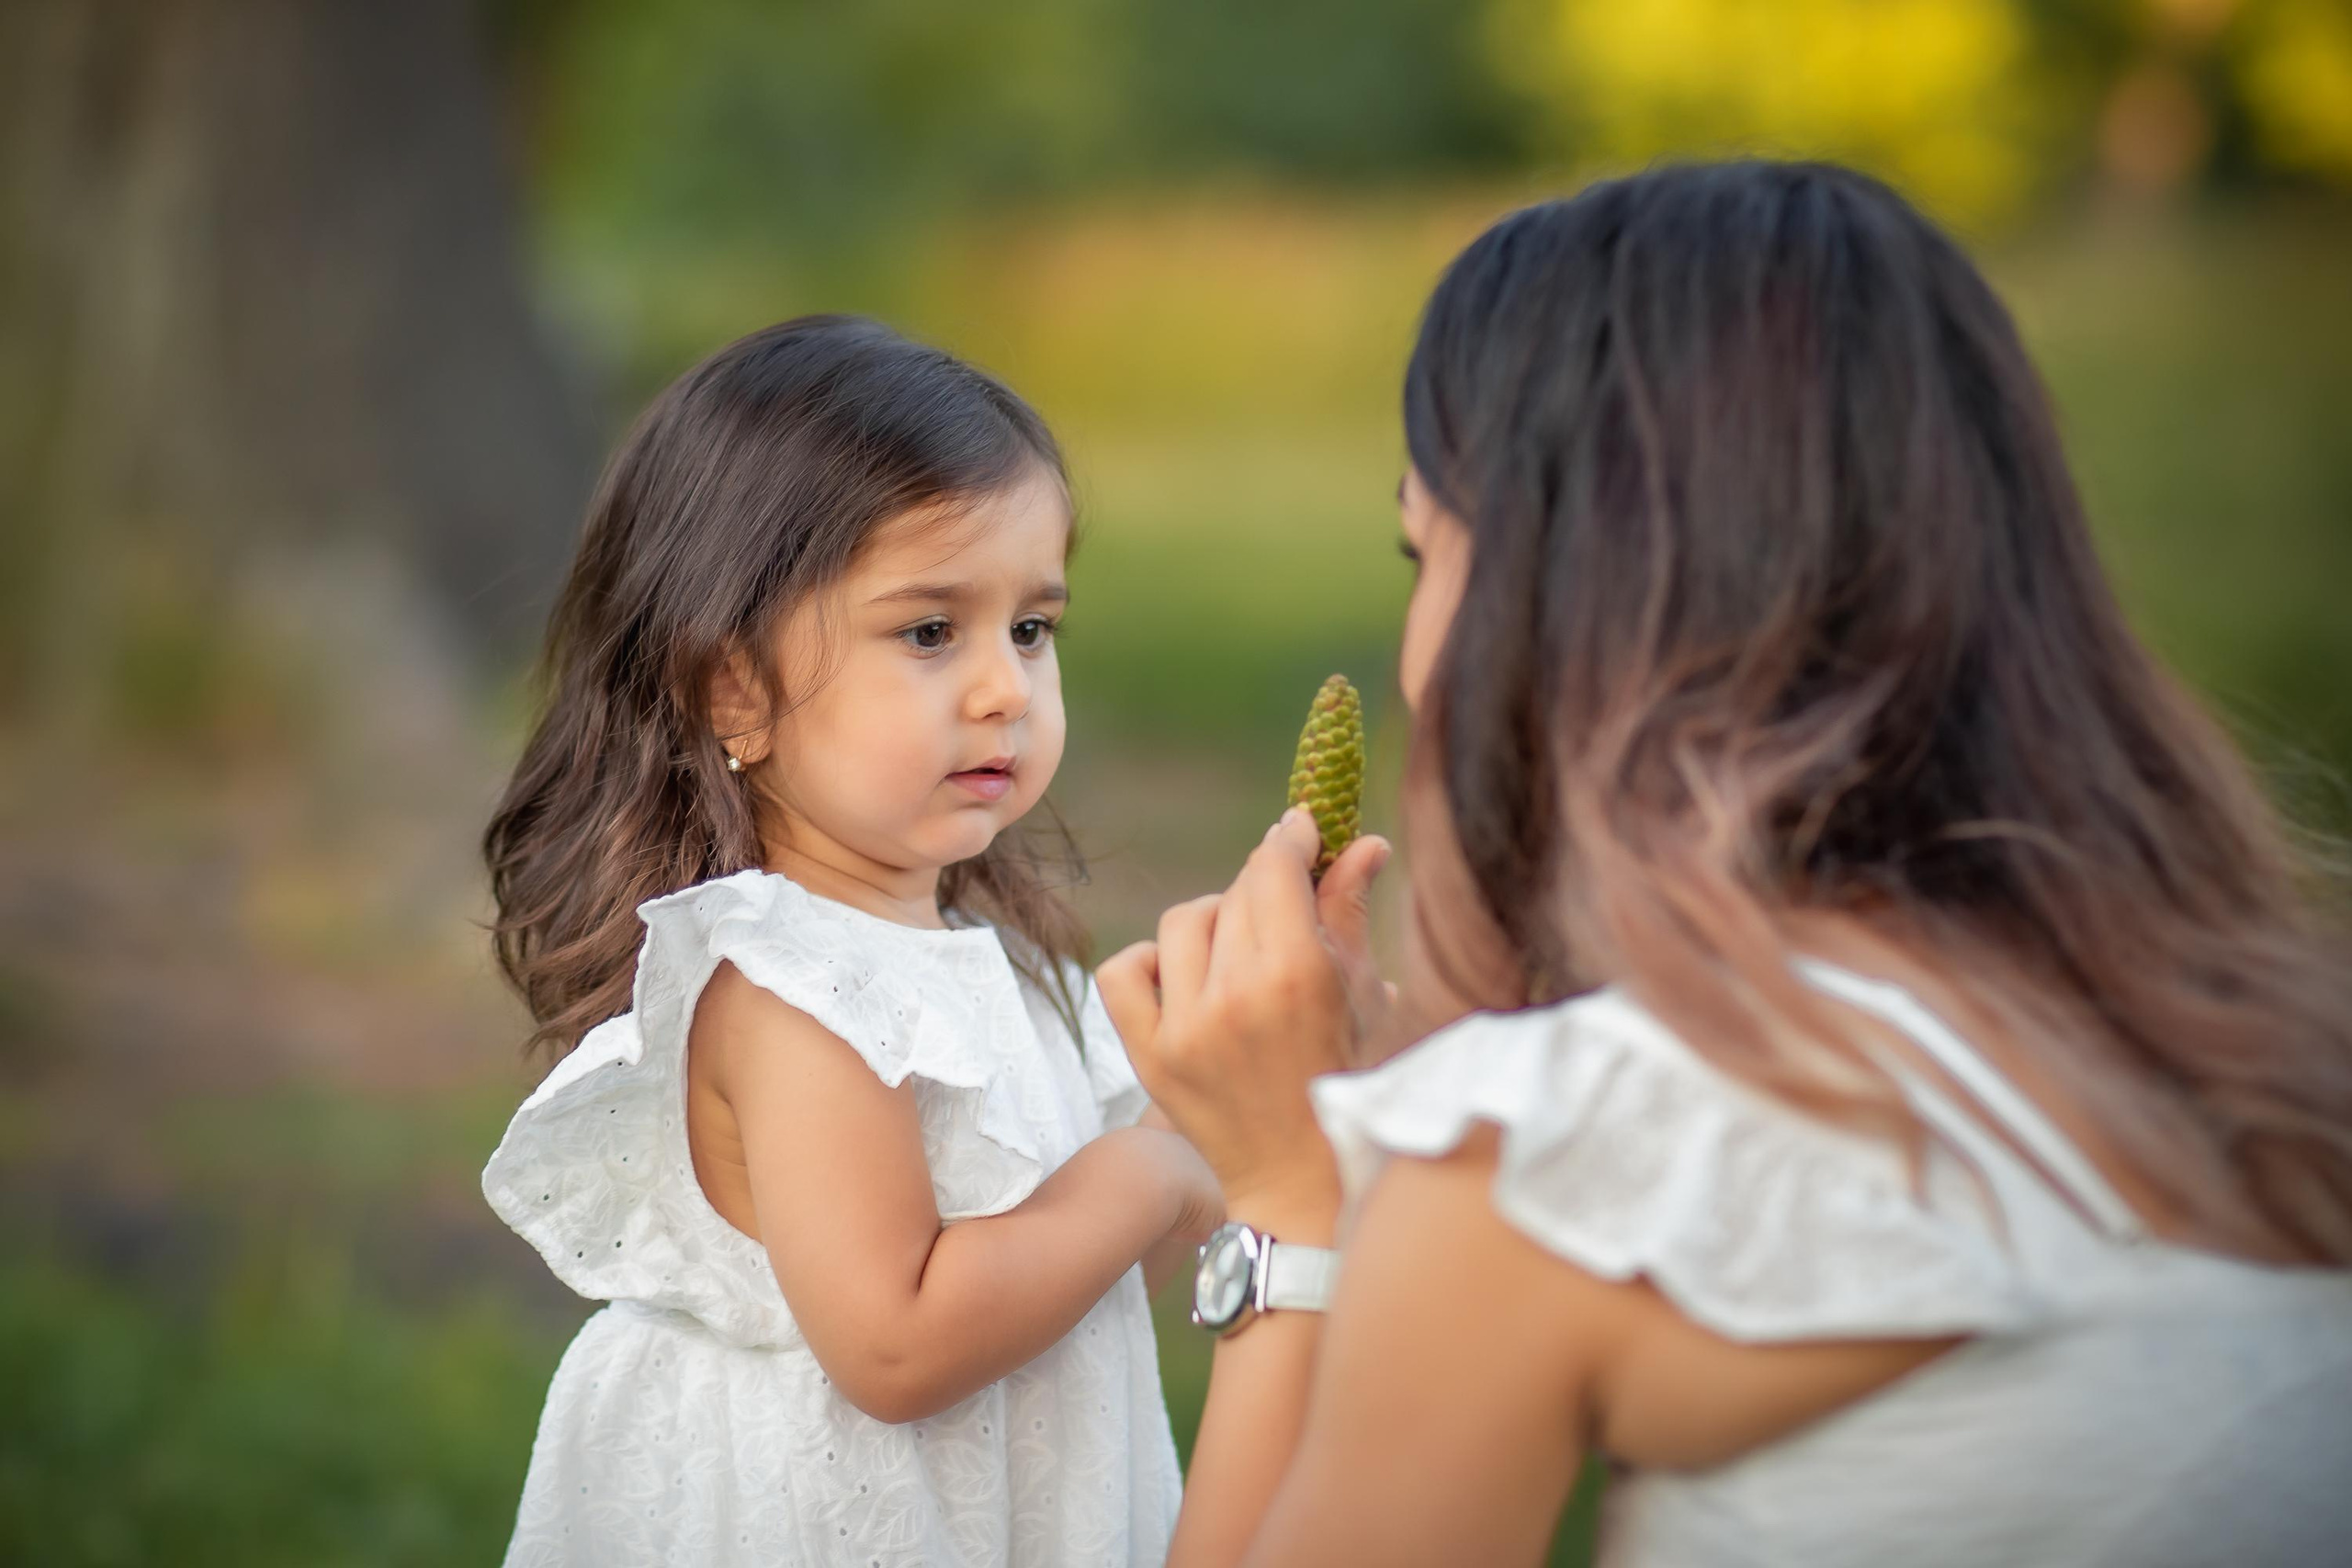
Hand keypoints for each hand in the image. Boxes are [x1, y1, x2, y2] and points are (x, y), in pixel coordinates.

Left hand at [1097, 810, 1392, 1226]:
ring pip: (1181, 920)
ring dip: (1213, 922)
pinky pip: (1123, 971)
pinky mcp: (1149, 1056)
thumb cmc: (1348, 1080)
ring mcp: (1184, 1028)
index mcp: (1297, 975)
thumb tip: (1364, 841)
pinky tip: (1183, 978)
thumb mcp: (1361, 994)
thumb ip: (1350, 910)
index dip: (1288, 839)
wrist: (1304, 1179)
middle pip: (1233, 891)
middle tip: (1283, 905)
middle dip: (1263, 887)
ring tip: (1240, 950)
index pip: (1273, 867)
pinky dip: (1149, 963)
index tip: (1299, 831)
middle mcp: (1234, 996)